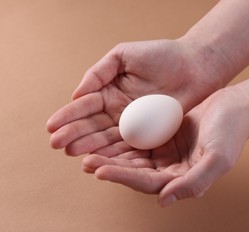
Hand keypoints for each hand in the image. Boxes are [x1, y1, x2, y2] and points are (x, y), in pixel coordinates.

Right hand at [47, 39, 225, 155]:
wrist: (197, 66)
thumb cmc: (162, 55)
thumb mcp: (124, 56)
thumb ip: (98, 73)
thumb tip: (77, 95)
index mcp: (109, 91)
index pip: (85, 106)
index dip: (68, 116)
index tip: (51, 126)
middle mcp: (117, 110)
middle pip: (92, 125)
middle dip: (73, 134)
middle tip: (56, 144)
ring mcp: (132, 124)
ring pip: (106, 139)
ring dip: (89, 147)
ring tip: (72, 154)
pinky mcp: (148, 135)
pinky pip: (128, 146)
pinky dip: (112, 154)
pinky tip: (98, 159)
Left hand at [82, 86, 248, 206]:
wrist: (235, 107)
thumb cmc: (231, 133)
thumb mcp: (217, 158)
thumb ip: (194, 183)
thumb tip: (163, 201)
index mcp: (180, 180)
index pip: (146, 182)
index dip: (122, 178)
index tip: (99, 171)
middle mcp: (168, 170)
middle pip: (133, 172)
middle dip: (109, 167)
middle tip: (85, 161)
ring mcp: (163, 154)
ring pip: (130, 157)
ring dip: (109, 155)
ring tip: (86, 150)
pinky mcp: (159, 138)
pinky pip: (135, 140)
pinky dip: (119, 140)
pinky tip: (102, 135)